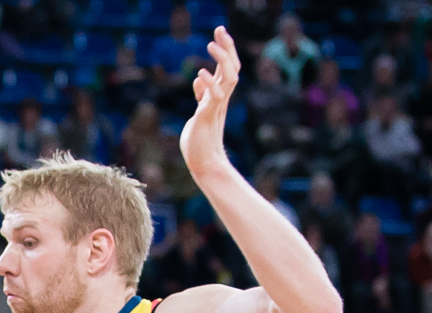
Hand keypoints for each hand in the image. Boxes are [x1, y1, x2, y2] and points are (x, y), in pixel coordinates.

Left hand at [179, 26, 241, 182]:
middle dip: (227, 47)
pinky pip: (214, 96)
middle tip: (219, 29)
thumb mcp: (199, 111)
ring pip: (229, 78)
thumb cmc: (200, 140)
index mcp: (219, 97)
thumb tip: (199, 78)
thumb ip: (202, 95)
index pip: (227, 68)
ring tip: (211, 45)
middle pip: (232, 68)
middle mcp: (221, 99)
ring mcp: (216, 107)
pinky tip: (200, 73)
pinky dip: (209, 83)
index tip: (219, 33)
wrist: (203, 163)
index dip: (225, 50)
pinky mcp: (208, 117)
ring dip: (222, 60)